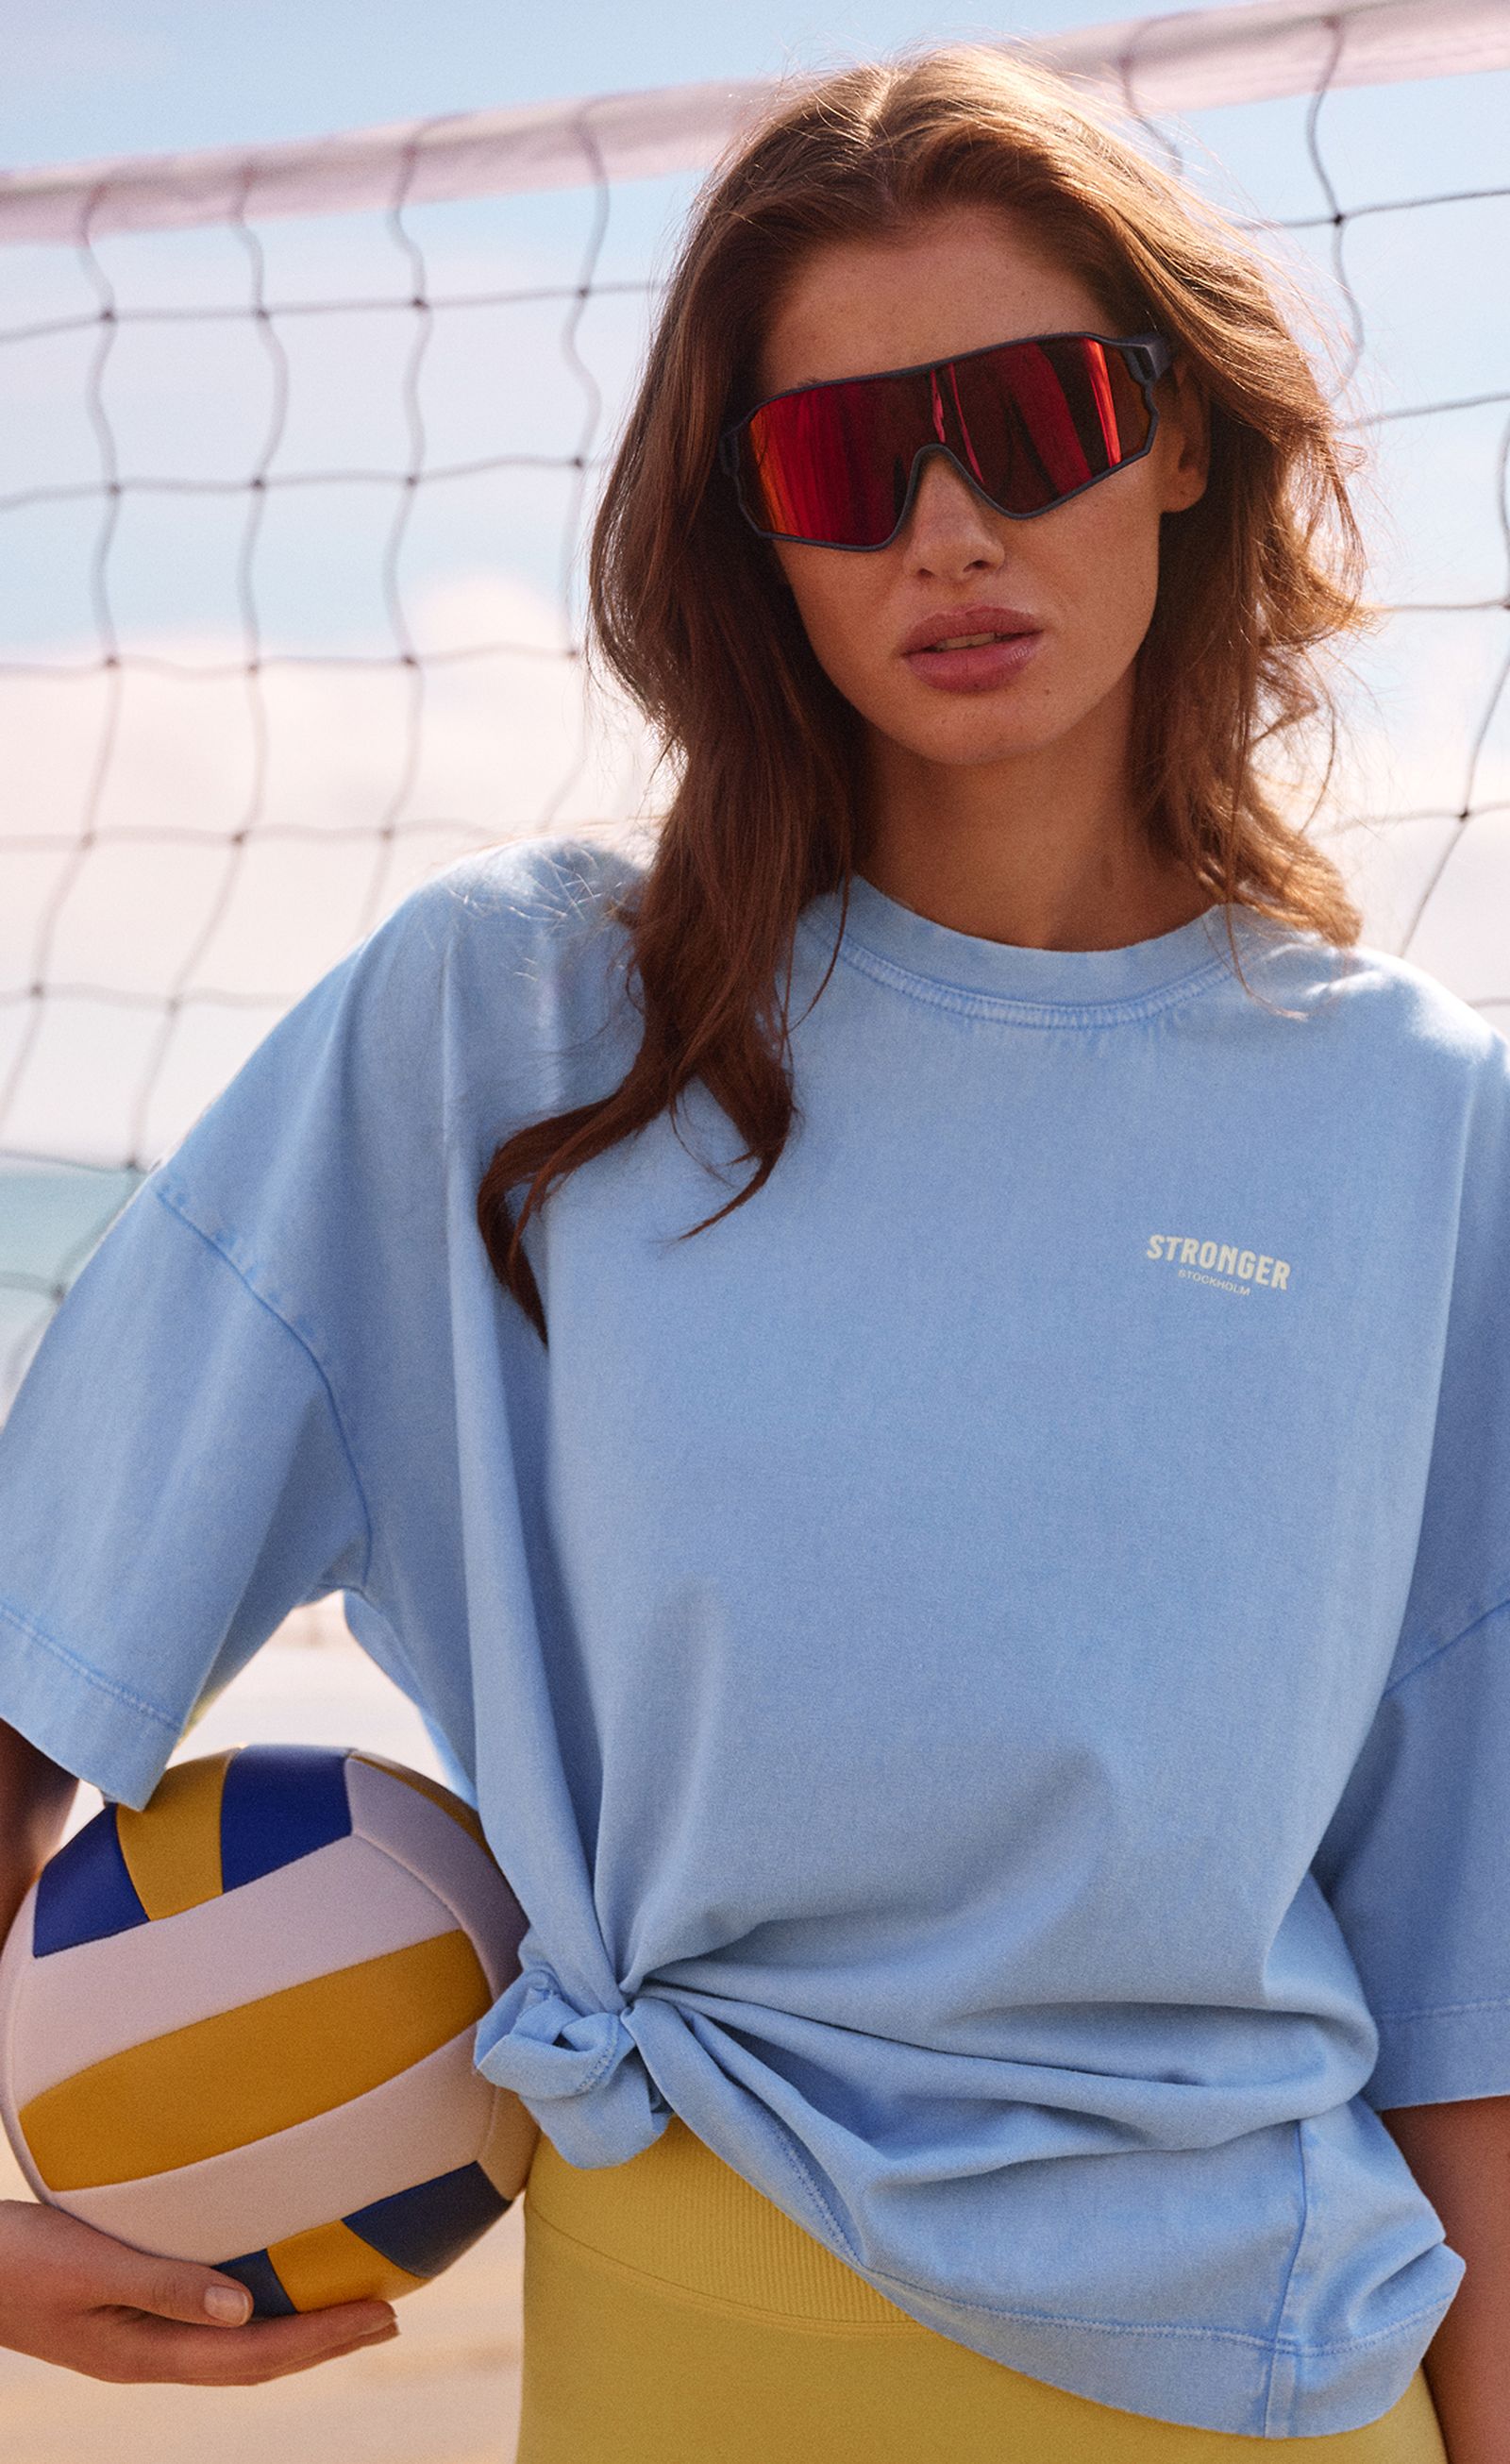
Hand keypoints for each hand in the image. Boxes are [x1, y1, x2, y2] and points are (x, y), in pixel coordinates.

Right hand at [0, 2198, 398, 2383]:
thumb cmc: (17, 2258)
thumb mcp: (88, 2266)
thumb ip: (163, 2285)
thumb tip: (246, 2311)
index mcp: (144, 2353)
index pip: (254, 2356)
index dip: (321, 2339)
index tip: (381, 2315)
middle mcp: (152, 2354)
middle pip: (257, 2359)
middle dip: (326, 2341)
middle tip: (391, 2316)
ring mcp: (141, 2340)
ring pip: (238, 2345)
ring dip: (299, 2329)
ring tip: (351, 2307)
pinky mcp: (132, 2315)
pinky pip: (214, 2322)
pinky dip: (261, 2310)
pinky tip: (276, 2284)